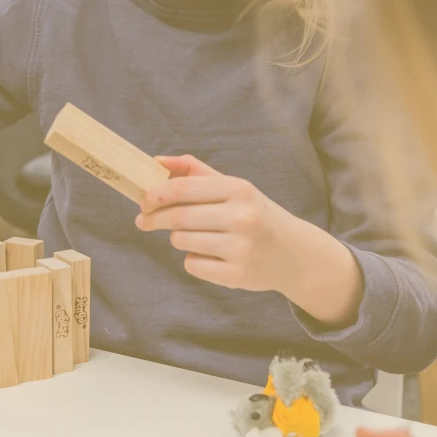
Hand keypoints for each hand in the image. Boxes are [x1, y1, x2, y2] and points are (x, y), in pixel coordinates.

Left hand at [136, 154, 296, 291]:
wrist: (294, 254)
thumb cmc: (255, 216)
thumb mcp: (234, 187)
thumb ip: (195, 171)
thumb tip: (156, 161)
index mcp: (239, 189)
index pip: (183, 188)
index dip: (155, 194)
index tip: (143, 201)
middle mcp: (242, 217)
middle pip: (178, 216)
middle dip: (154, 218)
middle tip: (144, 221)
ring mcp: (240, 248)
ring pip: (181, 241)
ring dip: (177, 239)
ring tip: (195, 238)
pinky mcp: (236, 275)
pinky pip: (192, 265)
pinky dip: (193, 260)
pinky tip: (211, 257)